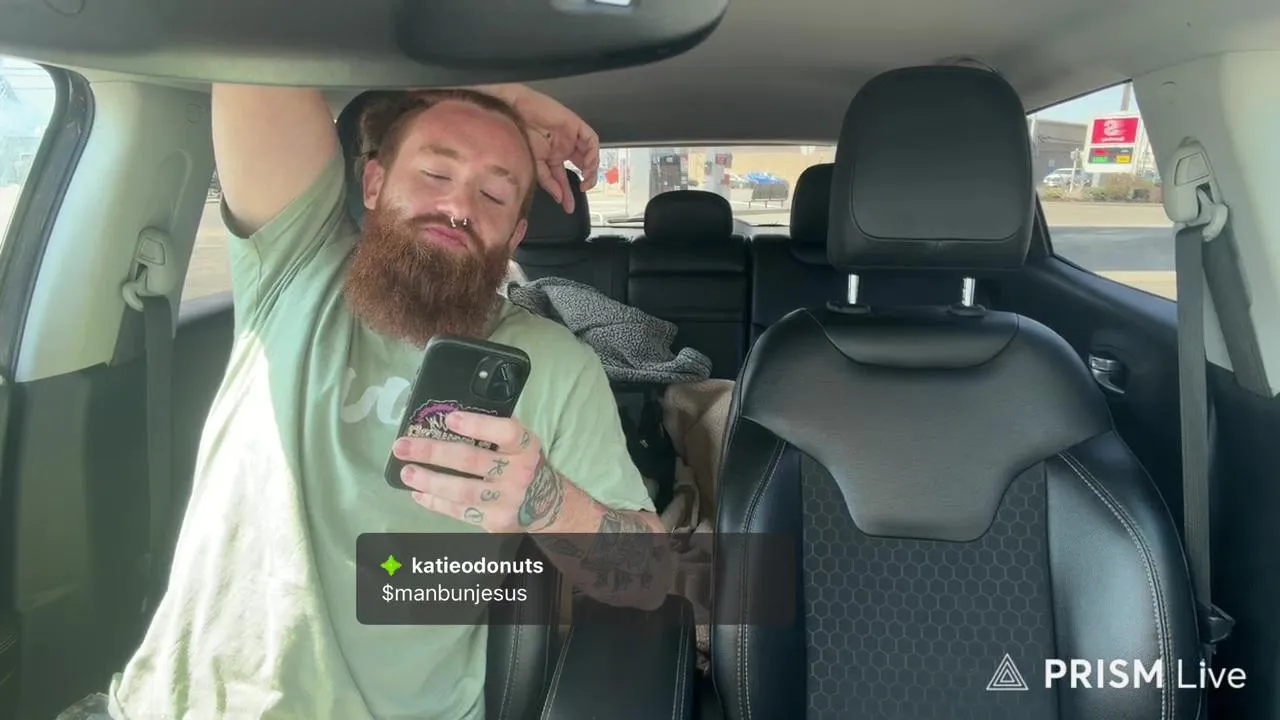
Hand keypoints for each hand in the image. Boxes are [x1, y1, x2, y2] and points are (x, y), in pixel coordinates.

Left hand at [391, 411, 565, 532]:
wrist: (546, 505)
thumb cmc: (523, 464)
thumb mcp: (521, 444)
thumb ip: (495, 431)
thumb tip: (448, 417)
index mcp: (525, 447)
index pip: (507, 432)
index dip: (478, 425)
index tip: (449, 418)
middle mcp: (519, 473)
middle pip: (472, 460)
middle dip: (433, 452)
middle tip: (402, 446)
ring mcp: (506, 500)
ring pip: (463, 491)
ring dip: (430, 481)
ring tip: (407, 473)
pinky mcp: (494, 521)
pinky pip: (460, 512)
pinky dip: (436, 503)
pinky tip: (418, 493)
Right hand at [480, 84, 598, 212]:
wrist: (515, 112)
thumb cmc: (519, 135)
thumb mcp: (534, 164)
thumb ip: (548, 181)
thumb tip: (559, 198)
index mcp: (552, 157)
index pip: (563, 178)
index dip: (566, 193)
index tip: (568, 207)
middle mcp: (564, 147)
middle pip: (581, 167)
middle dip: (585, 181)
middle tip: (581, 191)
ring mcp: (571, 136)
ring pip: (589, 154)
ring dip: (591, 169)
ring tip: (586, 179)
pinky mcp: (576, 125)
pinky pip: (591, 140)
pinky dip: (592, 153)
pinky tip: (587, 164)